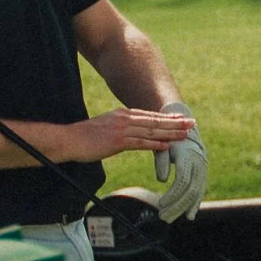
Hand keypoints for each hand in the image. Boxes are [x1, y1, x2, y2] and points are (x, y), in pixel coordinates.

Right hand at [70, 107, 197, 162]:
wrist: (68, 139)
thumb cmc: (84, 137)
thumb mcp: (106, 126)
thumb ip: (120, 128)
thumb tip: (130, 134)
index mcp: (122, 114)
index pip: (149, 115)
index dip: (167, 117)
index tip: (181, 117)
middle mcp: (124, 119)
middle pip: (155, 120)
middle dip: (175, 122)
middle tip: (192, 123)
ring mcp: (121, 129)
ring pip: (151, 131)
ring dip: (170, 132)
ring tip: (186, 134)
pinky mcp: (117, 141)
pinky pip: (140, 143)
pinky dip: (155, 144)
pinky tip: (167, 146)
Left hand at [152, 127, 209, 221]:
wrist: (184, 127)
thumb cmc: (168, 137)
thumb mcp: (162, 146)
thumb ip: (162, 162)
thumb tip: (162, 179)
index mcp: (188, 156)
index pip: (183, 181)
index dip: (173, 194)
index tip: (160, 204)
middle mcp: (199, 163)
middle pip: (191, 190)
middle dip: (177, 206)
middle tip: (163, 217)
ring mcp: (203, 168)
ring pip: (196, 192)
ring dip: (183, 208)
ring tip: (169, 218)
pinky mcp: (202, 173)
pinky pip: (200, 190)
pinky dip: (195, 203)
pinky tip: (189, 215)